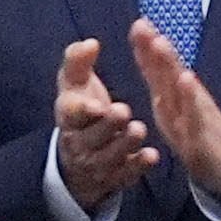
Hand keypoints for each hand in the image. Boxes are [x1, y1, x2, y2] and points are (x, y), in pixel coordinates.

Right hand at [52, 37, 157, 210]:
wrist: (77, 157)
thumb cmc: (82, 111)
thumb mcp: (74, 86)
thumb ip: (78, 63)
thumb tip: (90, 43)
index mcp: (69, 117)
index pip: (71, 114)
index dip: (83, 110)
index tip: (96, 104)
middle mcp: (80, 142)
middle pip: (92, 136)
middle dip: (107, 125)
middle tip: (122, 111)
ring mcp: (97, 162)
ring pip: (110, 155)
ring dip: (124, 143)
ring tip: (138, 129)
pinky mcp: (115, 177)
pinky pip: (126, 174)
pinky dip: (138, 166)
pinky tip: (151, 156)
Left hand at [128, 19, 220, 200]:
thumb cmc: (196, 134)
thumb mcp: (171, 109)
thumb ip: (161, 84)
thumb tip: (147, 56)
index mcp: (171, 96)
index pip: (157, 69)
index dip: (146, 48)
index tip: (137, 24)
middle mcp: (184, 99)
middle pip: (168, 70)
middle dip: (155, 47)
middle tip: (143, 25)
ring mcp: (195, 113)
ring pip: (181, 86)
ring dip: (171, 63)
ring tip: (160, 43)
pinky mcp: (203, 133)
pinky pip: (195, 113)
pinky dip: (190, 96)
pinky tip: (186, 79)